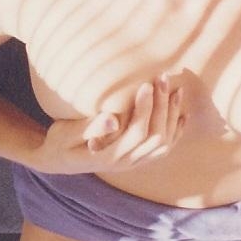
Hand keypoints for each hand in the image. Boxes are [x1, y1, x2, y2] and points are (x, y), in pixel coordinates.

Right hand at [34, 75, 185, 174]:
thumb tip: (112, 118)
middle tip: (162, 78)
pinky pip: (163, 149)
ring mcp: (133, 163)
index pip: (137, 133)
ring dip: (172, 116)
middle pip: (156, 137)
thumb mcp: (66, 134)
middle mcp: (125, 163)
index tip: (146, 83)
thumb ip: (88, 127)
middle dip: (162, 106)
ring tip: (176, 89)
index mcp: (109, 157)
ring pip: (164, 143)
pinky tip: (182, 114)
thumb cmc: (59, 142)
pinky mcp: (137, 159)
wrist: (58, 160)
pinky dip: (176, 131)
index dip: (145, 108)